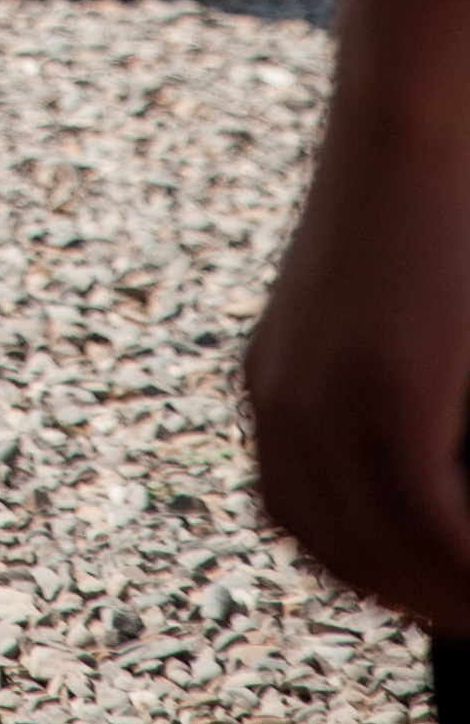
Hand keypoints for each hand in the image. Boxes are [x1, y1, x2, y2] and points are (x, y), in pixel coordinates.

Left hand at [246, 101, 469, 629]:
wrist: (410, 122)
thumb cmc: (422, 218)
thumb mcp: (386, 328)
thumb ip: (394, 409)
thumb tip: (435, 495)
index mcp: (272, 386)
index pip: (308, 527)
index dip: (380, 578)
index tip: (439, 600)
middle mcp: (280, 400)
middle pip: (348, 555)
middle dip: (423, 600)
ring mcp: (327, 398)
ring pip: (392, 556)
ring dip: (451, 597)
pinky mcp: (386, 390)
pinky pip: (430, 523)